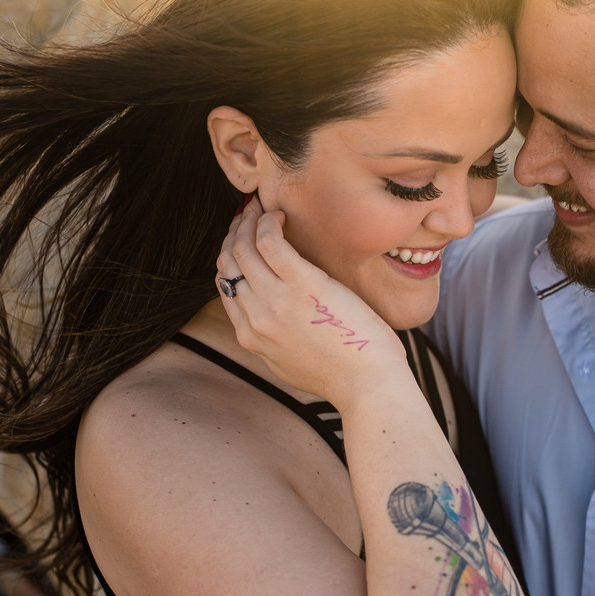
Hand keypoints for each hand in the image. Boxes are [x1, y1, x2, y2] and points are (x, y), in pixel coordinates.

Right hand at [216, 197, 406, 408]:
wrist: (368, 385)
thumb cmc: (345, 375)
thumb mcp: (292, 364)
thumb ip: (276, 341)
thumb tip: (276, 321)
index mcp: (251, 338)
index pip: (226, 286)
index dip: (230, 256)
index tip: (244, 239)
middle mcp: (255, 318)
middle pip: (228, 262)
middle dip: (235, 232)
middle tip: (251, 215)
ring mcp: (275, 301)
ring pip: (242, 247)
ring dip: (249, 221)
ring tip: (265, 210)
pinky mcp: (303, 286)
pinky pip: (270, 242)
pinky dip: (269, 222)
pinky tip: (282, 216)